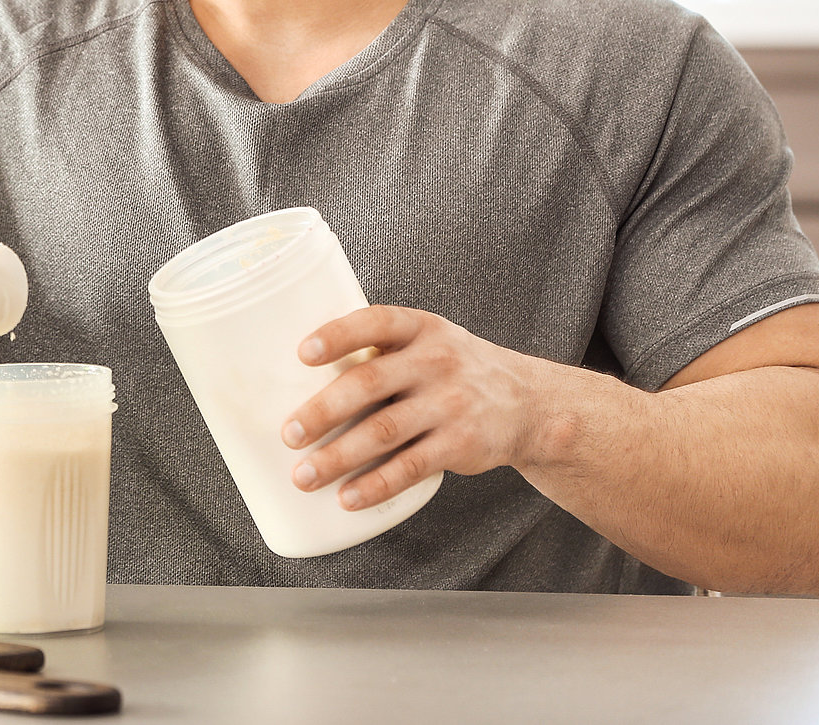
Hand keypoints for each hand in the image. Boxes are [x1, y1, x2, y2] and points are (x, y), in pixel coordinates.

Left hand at [281, 306, 539, 509]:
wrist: (528, 402)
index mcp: (420, 328)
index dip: (338, 335)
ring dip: (338, 456)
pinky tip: (347, 497)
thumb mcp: (428, 341)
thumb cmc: (453, 369)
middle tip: (289, 434)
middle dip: (323, 410)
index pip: (375, 321)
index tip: (302, 354)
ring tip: (304, 475)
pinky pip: (410, 468)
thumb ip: (381, 350)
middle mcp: (435, 361)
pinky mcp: (460, 444)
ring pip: (383, 432)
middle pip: (369, 383)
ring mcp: (450, 403)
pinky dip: (375, 484)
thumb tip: (299, 375)